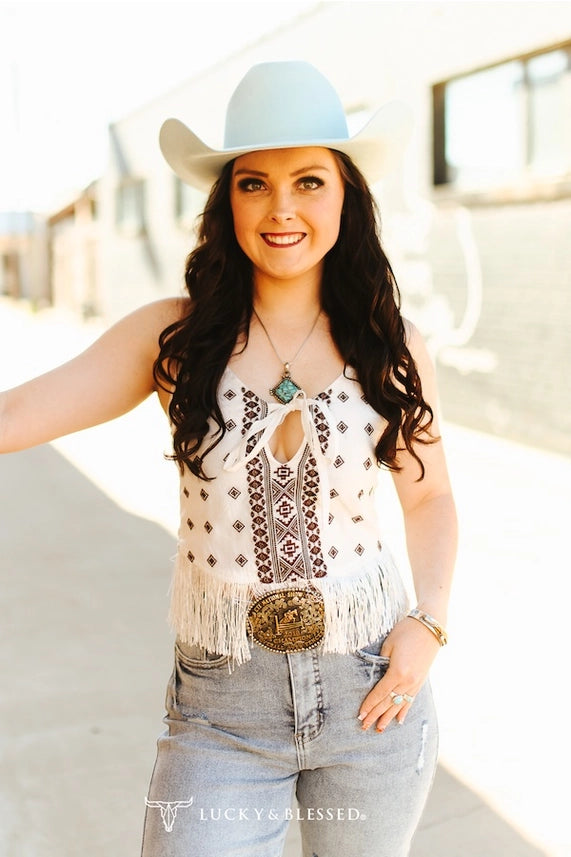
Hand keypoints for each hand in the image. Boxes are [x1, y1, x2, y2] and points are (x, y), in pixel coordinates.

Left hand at [357, 616, 440, 731]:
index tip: (360, 715)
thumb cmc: (405, 632)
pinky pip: (410, 700)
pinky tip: (399, 720)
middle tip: (364, 726)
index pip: (380, 694)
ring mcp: (416, 683)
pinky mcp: (421, 681)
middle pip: (388, 703)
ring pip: (399, 705)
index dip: (369, 705)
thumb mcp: (388, 645)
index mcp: (397, 672)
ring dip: (388, 717)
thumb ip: (381, 663)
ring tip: (379, 728)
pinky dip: (403, 710)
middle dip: (375, 715)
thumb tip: (374, 677)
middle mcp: (407, 682)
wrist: (429, 627)